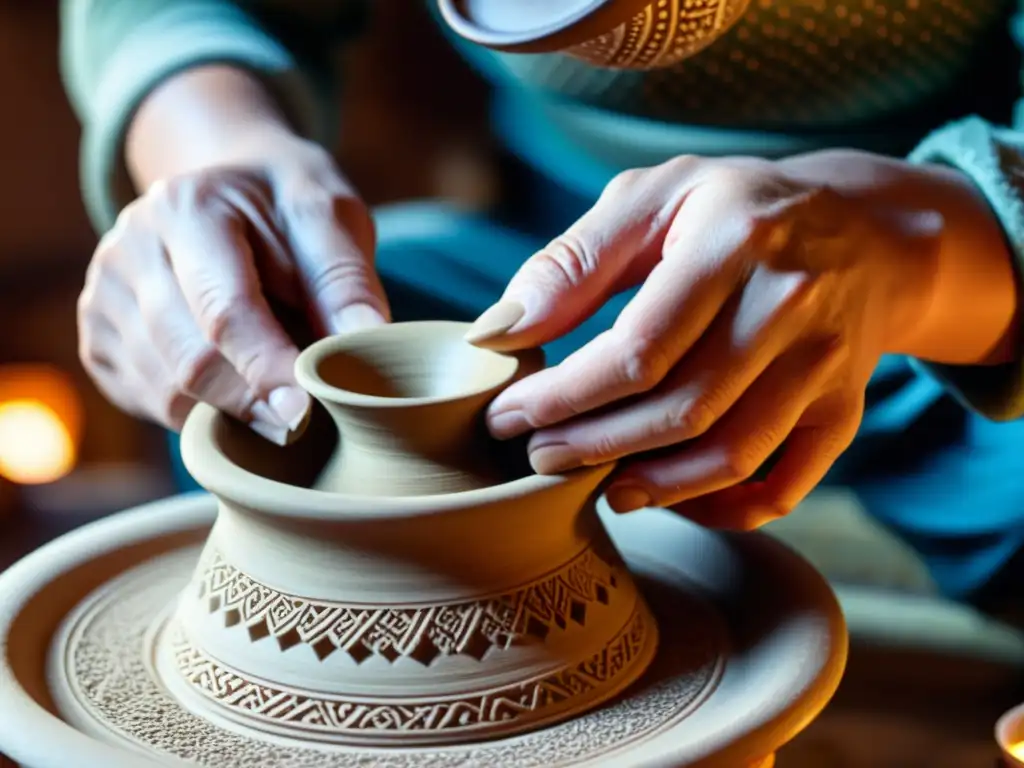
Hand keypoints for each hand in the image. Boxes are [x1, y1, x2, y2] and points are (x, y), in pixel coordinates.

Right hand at [77, 134, 388, 442]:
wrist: (229, 190)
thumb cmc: (287, 209)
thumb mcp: (329, 217)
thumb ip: (345, 278)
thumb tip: (369, 340)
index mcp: (188, 208)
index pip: (224, 310)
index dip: (267, 368)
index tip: (308, 410)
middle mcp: (130, 249)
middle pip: (189, 359)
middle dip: (252, 403)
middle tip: (305, 428)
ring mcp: (104, 294)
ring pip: (166, 389)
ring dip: (229, 414)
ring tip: (281, 408)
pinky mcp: (100, 336)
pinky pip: (150, 400)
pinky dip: (200, 414)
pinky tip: (242, 398)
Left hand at [467, 151, 1014, 528]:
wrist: (867, 230)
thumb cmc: (735, 208)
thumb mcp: (653, 198)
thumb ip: (571, 262)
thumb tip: (497, 334)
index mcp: (736, 241)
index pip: (638, 349)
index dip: (564, 396)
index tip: (509, 415)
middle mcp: (792, 304)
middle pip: (681, 410)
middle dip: (594, 447)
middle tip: (537, 457)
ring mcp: (827, 363)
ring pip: (730, 454)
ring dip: (653, 486)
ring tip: (596, 486)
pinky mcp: (845, 406)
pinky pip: (786, 484)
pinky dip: (727, 509)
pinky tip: (673, 499)